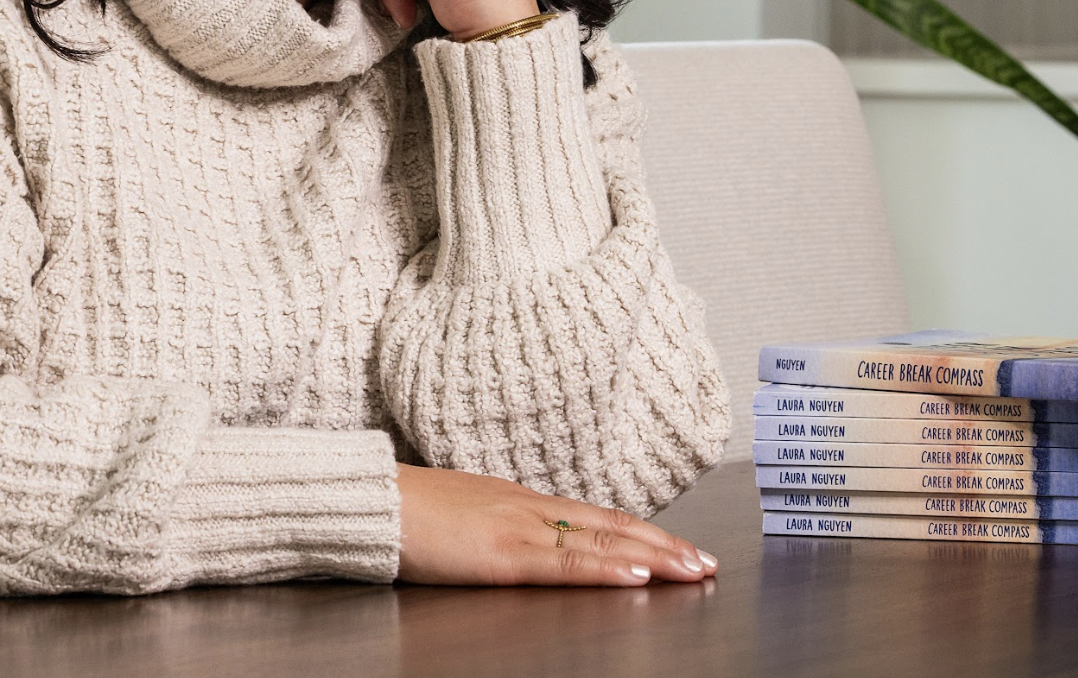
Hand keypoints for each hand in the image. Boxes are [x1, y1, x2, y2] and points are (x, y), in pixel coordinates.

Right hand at [396, 464, 717, 585]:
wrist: (369, 502)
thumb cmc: (405, 513)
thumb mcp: (464, 517)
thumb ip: (500, 528)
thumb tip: (528, 545)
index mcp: (519, 500)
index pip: (596, 516)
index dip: (643, 531)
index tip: (681, 546)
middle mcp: (528, 507)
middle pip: (612, 525)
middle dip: (665, 545)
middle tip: (708, 563)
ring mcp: (517, 527)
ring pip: (601, 543)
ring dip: (654, 558)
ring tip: (693, 571)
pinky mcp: (501, 554)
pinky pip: (565, 563)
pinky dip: (607, 569)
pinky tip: (638, 576)